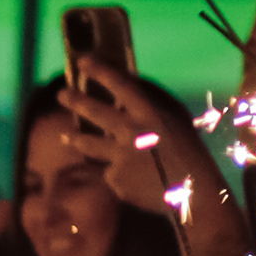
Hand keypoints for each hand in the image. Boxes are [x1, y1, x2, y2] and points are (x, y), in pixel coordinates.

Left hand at [57, 66, 203, 216]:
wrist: (194, 195)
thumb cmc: (190, 156)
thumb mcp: (175, 125)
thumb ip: (151, 111)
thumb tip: (127, 97)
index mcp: (150, 115)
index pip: (121, 86)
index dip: (100, 71)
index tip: (82, 60)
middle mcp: (130, 132)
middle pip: (95, 112)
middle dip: (75, 100)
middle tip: (61, 94)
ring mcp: (119, 156)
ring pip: (89, 145)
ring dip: (76, 139)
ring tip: (66, 137)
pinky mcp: (114, 179)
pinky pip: (110, 172)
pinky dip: (119, 174)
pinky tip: (134, 181)